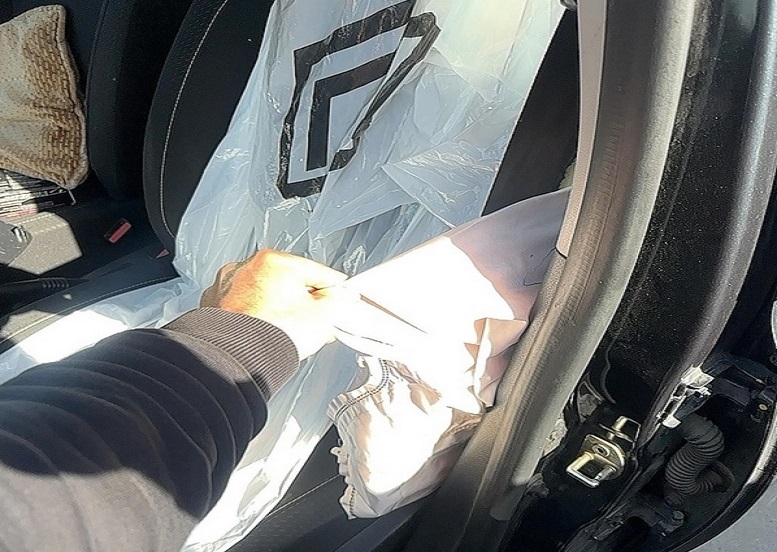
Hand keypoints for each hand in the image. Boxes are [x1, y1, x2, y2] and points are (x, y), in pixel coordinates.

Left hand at [201, 250, 355, 358]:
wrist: (238, 360)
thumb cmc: (275, 334)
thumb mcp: (325, 315)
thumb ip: (338, 300)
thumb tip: (340, 296)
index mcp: (274, 260)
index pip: (317, 272)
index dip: (334, 290)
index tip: (340, 299)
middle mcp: (245, 268)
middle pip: (287, 282)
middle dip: (303, 301)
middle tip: (315, 321)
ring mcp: (225, 287)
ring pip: (262, 294)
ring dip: (277, 309)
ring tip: (288, 331)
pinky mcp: (212, 308)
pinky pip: (241, 309)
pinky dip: (253, 318)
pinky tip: (264, 333)